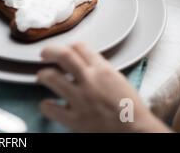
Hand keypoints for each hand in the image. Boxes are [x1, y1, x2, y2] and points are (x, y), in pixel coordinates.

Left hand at [37, 43, 169, 132]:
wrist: (137, 131)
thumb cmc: (130, 108)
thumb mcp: (118, 79)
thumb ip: (99, 70)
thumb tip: (83, 64)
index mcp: (103, 70)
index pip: (80, 47)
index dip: (69, 46)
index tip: (65, 50)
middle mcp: (90, 81)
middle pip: (64, 55)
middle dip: (50, 51)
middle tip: (44, 54)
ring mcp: (81, 99)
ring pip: (52, 77)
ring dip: (43, 75)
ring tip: (42, 76)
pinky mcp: (75, 119)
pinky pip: (51, 108)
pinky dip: (46, 105)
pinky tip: (47, 104)